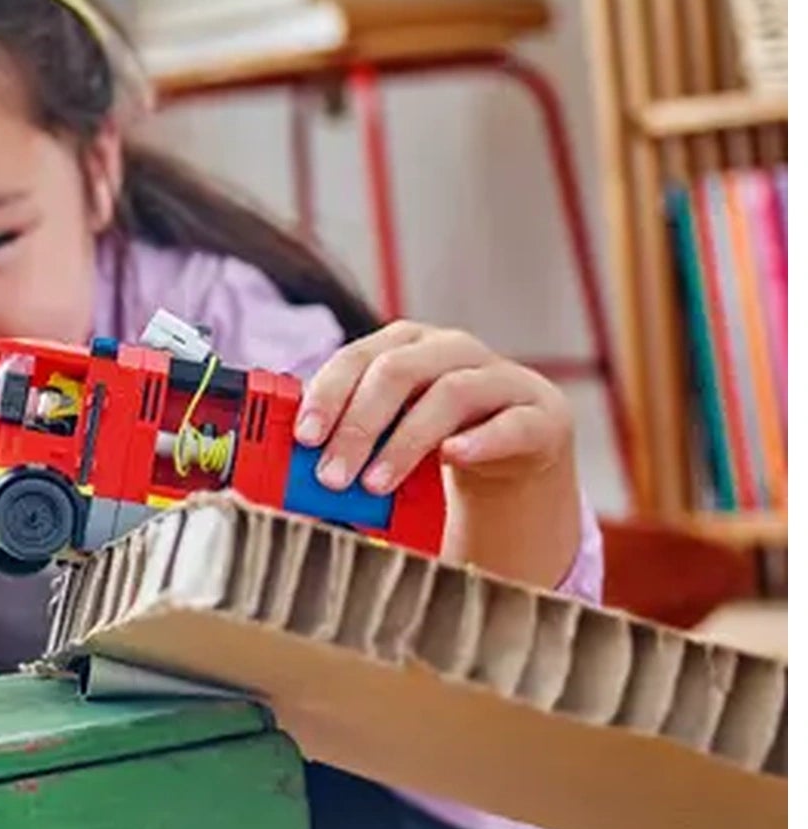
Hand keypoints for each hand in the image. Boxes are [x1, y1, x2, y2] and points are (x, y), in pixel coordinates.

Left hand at [295, 321, 572, 493]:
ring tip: (374, 483)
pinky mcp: (541, 415)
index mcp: (406, 345)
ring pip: (450, 395)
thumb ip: (348, 437)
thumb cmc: (435, 436)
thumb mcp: (389, 430)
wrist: (517, 449)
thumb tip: (288, 472)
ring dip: (405, 442)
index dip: (327, 395)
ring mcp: (501, 378)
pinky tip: (452, 458)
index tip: (304, 437)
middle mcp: (452, 351)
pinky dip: (480, 440)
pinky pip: (510, 424)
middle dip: (357, 426)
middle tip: (332, 475)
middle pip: (398, 372)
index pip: (358, 358)